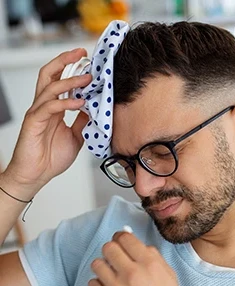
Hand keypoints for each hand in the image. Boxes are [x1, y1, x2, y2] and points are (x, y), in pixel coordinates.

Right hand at [3, 49, 91, 194]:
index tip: (88, 62)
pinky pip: (49, 107)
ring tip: (87, 77)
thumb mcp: (76, 136)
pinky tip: (79, 102)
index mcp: (54, 108)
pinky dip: (65, 102)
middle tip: (81, 53)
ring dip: (70, 80)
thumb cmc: (51, 157)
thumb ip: (82, 121)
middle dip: (65, 61)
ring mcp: (38, 113)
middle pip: (50, 74)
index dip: (72, 69)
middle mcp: (44, 106)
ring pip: (50, 87)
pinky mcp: (33, 122)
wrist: (37, 175)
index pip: (60, 81)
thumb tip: (94, 108)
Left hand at [89, 231, 195, 285]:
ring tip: (110, 274)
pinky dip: (99, 285)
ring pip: (97, 263)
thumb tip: (136, 242)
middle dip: (110, 250)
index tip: (119, 240)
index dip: (120, 237)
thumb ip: (153, 255)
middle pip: (108, 247)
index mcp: (149, 263)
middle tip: (114, 257)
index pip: (125, 237)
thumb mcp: (168, 274)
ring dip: (102, 267)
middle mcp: (132, 273)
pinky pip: (92, 283)